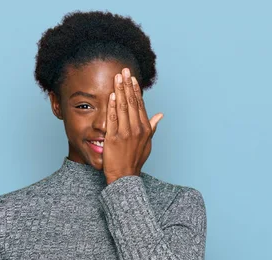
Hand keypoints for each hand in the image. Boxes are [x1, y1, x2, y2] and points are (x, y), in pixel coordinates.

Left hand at [102, 67, 163, 184]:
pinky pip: (113, 119)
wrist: (125, 176)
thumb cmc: (135, 160)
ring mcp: (125, 133)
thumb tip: (160, 115)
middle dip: (127, 85)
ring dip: (120, 91)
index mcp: (145, 128)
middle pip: (132, 102)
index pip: (140, 105)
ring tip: (117, 77)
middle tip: (124, 70)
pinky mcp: (113, 138)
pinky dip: (112, 106)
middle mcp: (136, 129)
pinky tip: (111, 95)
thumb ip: (153, 127)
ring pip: (123, 108)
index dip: (136, 90)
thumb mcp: (147, 143)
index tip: (132, 78)